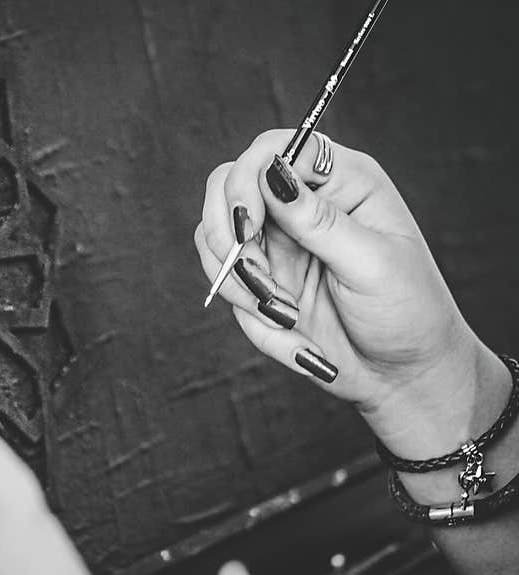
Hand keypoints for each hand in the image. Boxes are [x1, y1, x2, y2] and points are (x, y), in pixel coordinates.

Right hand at [194, 130, 509, 460]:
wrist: (402, 375)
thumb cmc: (408, 313)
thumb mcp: (372, 265)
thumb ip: (319, 221)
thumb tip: (272, 174)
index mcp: (342, 182)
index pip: (273, 149)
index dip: (248, 179)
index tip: (248, 226)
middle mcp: (301, 203)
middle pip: (227, 184)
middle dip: (230, 233)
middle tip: (258, 278)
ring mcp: (276, 240)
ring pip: (215, 235)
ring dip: (238, 279)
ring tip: (282, 312)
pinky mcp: (261, 276)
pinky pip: (223, 279)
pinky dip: (244, 308)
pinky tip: (285, 326)